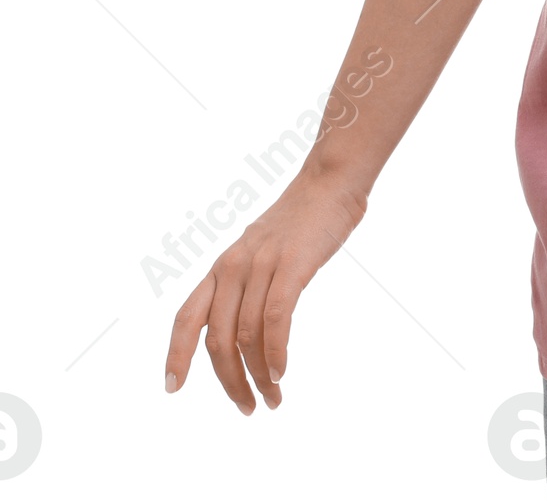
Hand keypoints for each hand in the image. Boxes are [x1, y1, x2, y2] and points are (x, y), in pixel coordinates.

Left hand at [165, 168, 366, 413]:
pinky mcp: (291, 265)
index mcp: (223, 266)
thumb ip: (247, 282)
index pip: (186, 317)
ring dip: (259, 376)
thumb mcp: (261, 250)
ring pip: (247, 337)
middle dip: (230, 382)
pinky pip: (275, 320)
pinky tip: (282, 371)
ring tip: (274, 397)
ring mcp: (261, 265)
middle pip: (218, 340)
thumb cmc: (303, 219)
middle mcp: (233, 267)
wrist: (331, 181)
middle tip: (248, 408)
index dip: (176, 355)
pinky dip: (276, 352)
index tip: (172, 388)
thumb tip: (241, 325)